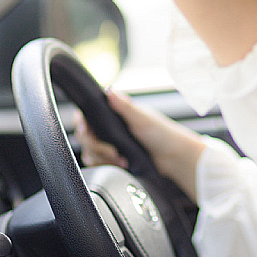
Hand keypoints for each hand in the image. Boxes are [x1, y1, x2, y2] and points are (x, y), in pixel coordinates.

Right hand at [75, 90, 205, 200]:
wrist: (174, 158)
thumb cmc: (163, 134)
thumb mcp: (143, 118)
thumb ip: (124, 106)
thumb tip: (109, 91)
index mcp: (114, 113)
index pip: (86, 116)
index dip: (82, 124)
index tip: (87, 131)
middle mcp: (109, 128)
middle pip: (85, 137)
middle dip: (96, 147)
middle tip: (112, 151)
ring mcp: (110, 144)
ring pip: (90, 152)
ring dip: (102, 158)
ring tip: (121, 160)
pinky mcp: (113, 159)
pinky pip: (98, 163)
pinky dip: (106, 165)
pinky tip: (120, 164)